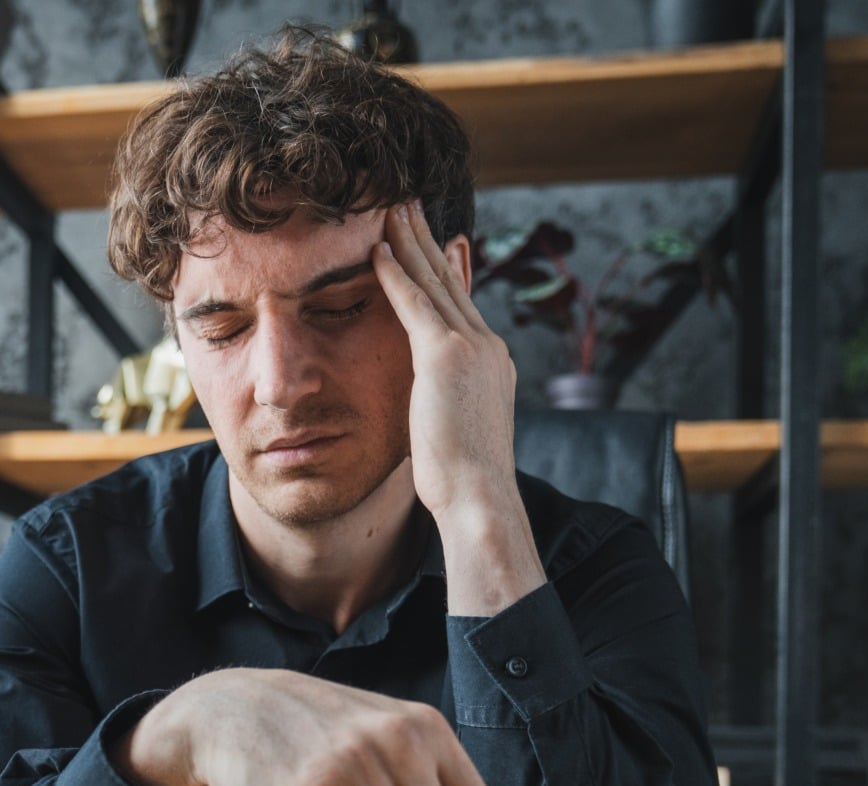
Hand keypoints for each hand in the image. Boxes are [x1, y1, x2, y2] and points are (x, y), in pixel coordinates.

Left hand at [372, 202, 545, 613]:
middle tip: (410, 205)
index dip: (447, 269)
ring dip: (411, 241)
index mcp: (491, 364)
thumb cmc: (465, 484)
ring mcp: (469, 347)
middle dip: (428, 241)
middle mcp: (486, 346)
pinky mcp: (444, 355)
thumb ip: (447, 409)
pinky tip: (376, 249)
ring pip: (434, 280)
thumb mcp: (457, 435)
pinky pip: (414, 302)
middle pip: (451, 281)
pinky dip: (395, 273)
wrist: (480, 498)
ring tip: (392, 208)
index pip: (462, 305)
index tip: (437, 242)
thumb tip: (434, 412)